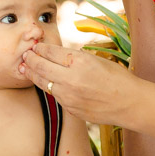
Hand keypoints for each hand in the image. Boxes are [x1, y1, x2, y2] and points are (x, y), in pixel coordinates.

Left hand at [21, 42, 135, 124]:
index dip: (40, 48)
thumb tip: (54, 54)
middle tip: (25, 55)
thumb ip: (74, 58)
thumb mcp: (96, 60)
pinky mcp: (70, 109)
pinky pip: (55, 96)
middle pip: (41, 66)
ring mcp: (69, 96)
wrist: (129, 103)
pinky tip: (45, 82)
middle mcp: (71, 79)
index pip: (51, 52)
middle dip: (31, 59)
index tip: (35, 46)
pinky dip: (49, 87)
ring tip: (27, 68)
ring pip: (44, 83)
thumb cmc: (116, 78)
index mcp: (80, 62)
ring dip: (33, 74)